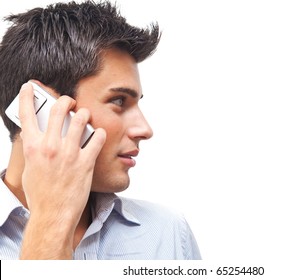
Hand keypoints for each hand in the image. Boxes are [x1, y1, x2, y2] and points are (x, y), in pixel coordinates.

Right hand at [18, 81, 105, 258]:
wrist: (53, 214)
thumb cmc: (41, 194)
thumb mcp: (30, 168)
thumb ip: (34, 149)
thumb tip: (36, 137)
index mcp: (33, 146)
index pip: (27, 114)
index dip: (27, 96)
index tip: (29, 86)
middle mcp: (50, 146)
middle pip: (59, 109)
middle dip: (66, 100)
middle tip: (70, 102)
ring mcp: (69, 153)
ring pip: (81, 119)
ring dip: (85, 114)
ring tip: (86, 116)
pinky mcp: (86, 162)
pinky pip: (97, 138)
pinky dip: (99, 134)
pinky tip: (98, 135)